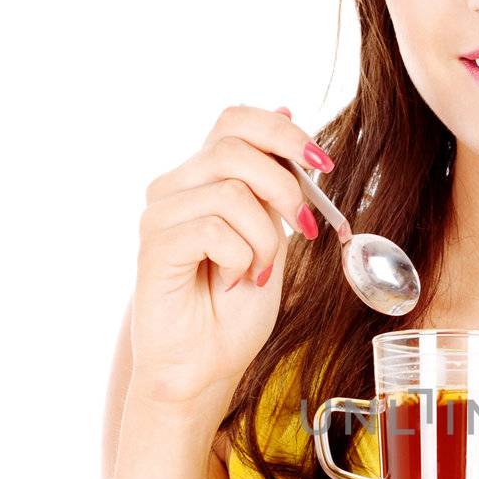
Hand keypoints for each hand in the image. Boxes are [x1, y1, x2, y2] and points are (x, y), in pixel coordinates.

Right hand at [131, 103, 332, 408]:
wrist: (204, 366)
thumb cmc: (234, 309)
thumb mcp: (272, 236)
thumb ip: (275, 185)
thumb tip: (286, 112)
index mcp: (203, 177)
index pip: (235, 120)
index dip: (283, 133)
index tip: (323, 165)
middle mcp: (175, 186)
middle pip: (234, 147)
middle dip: (285, 188)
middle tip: (301, 230)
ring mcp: (160, 214)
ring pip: (232, 192)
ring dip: (265, 240)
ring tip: (257, 272)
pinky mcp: (155, 245)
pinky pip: (215, 230)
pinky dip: (241, 260)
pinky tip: (232, 283)